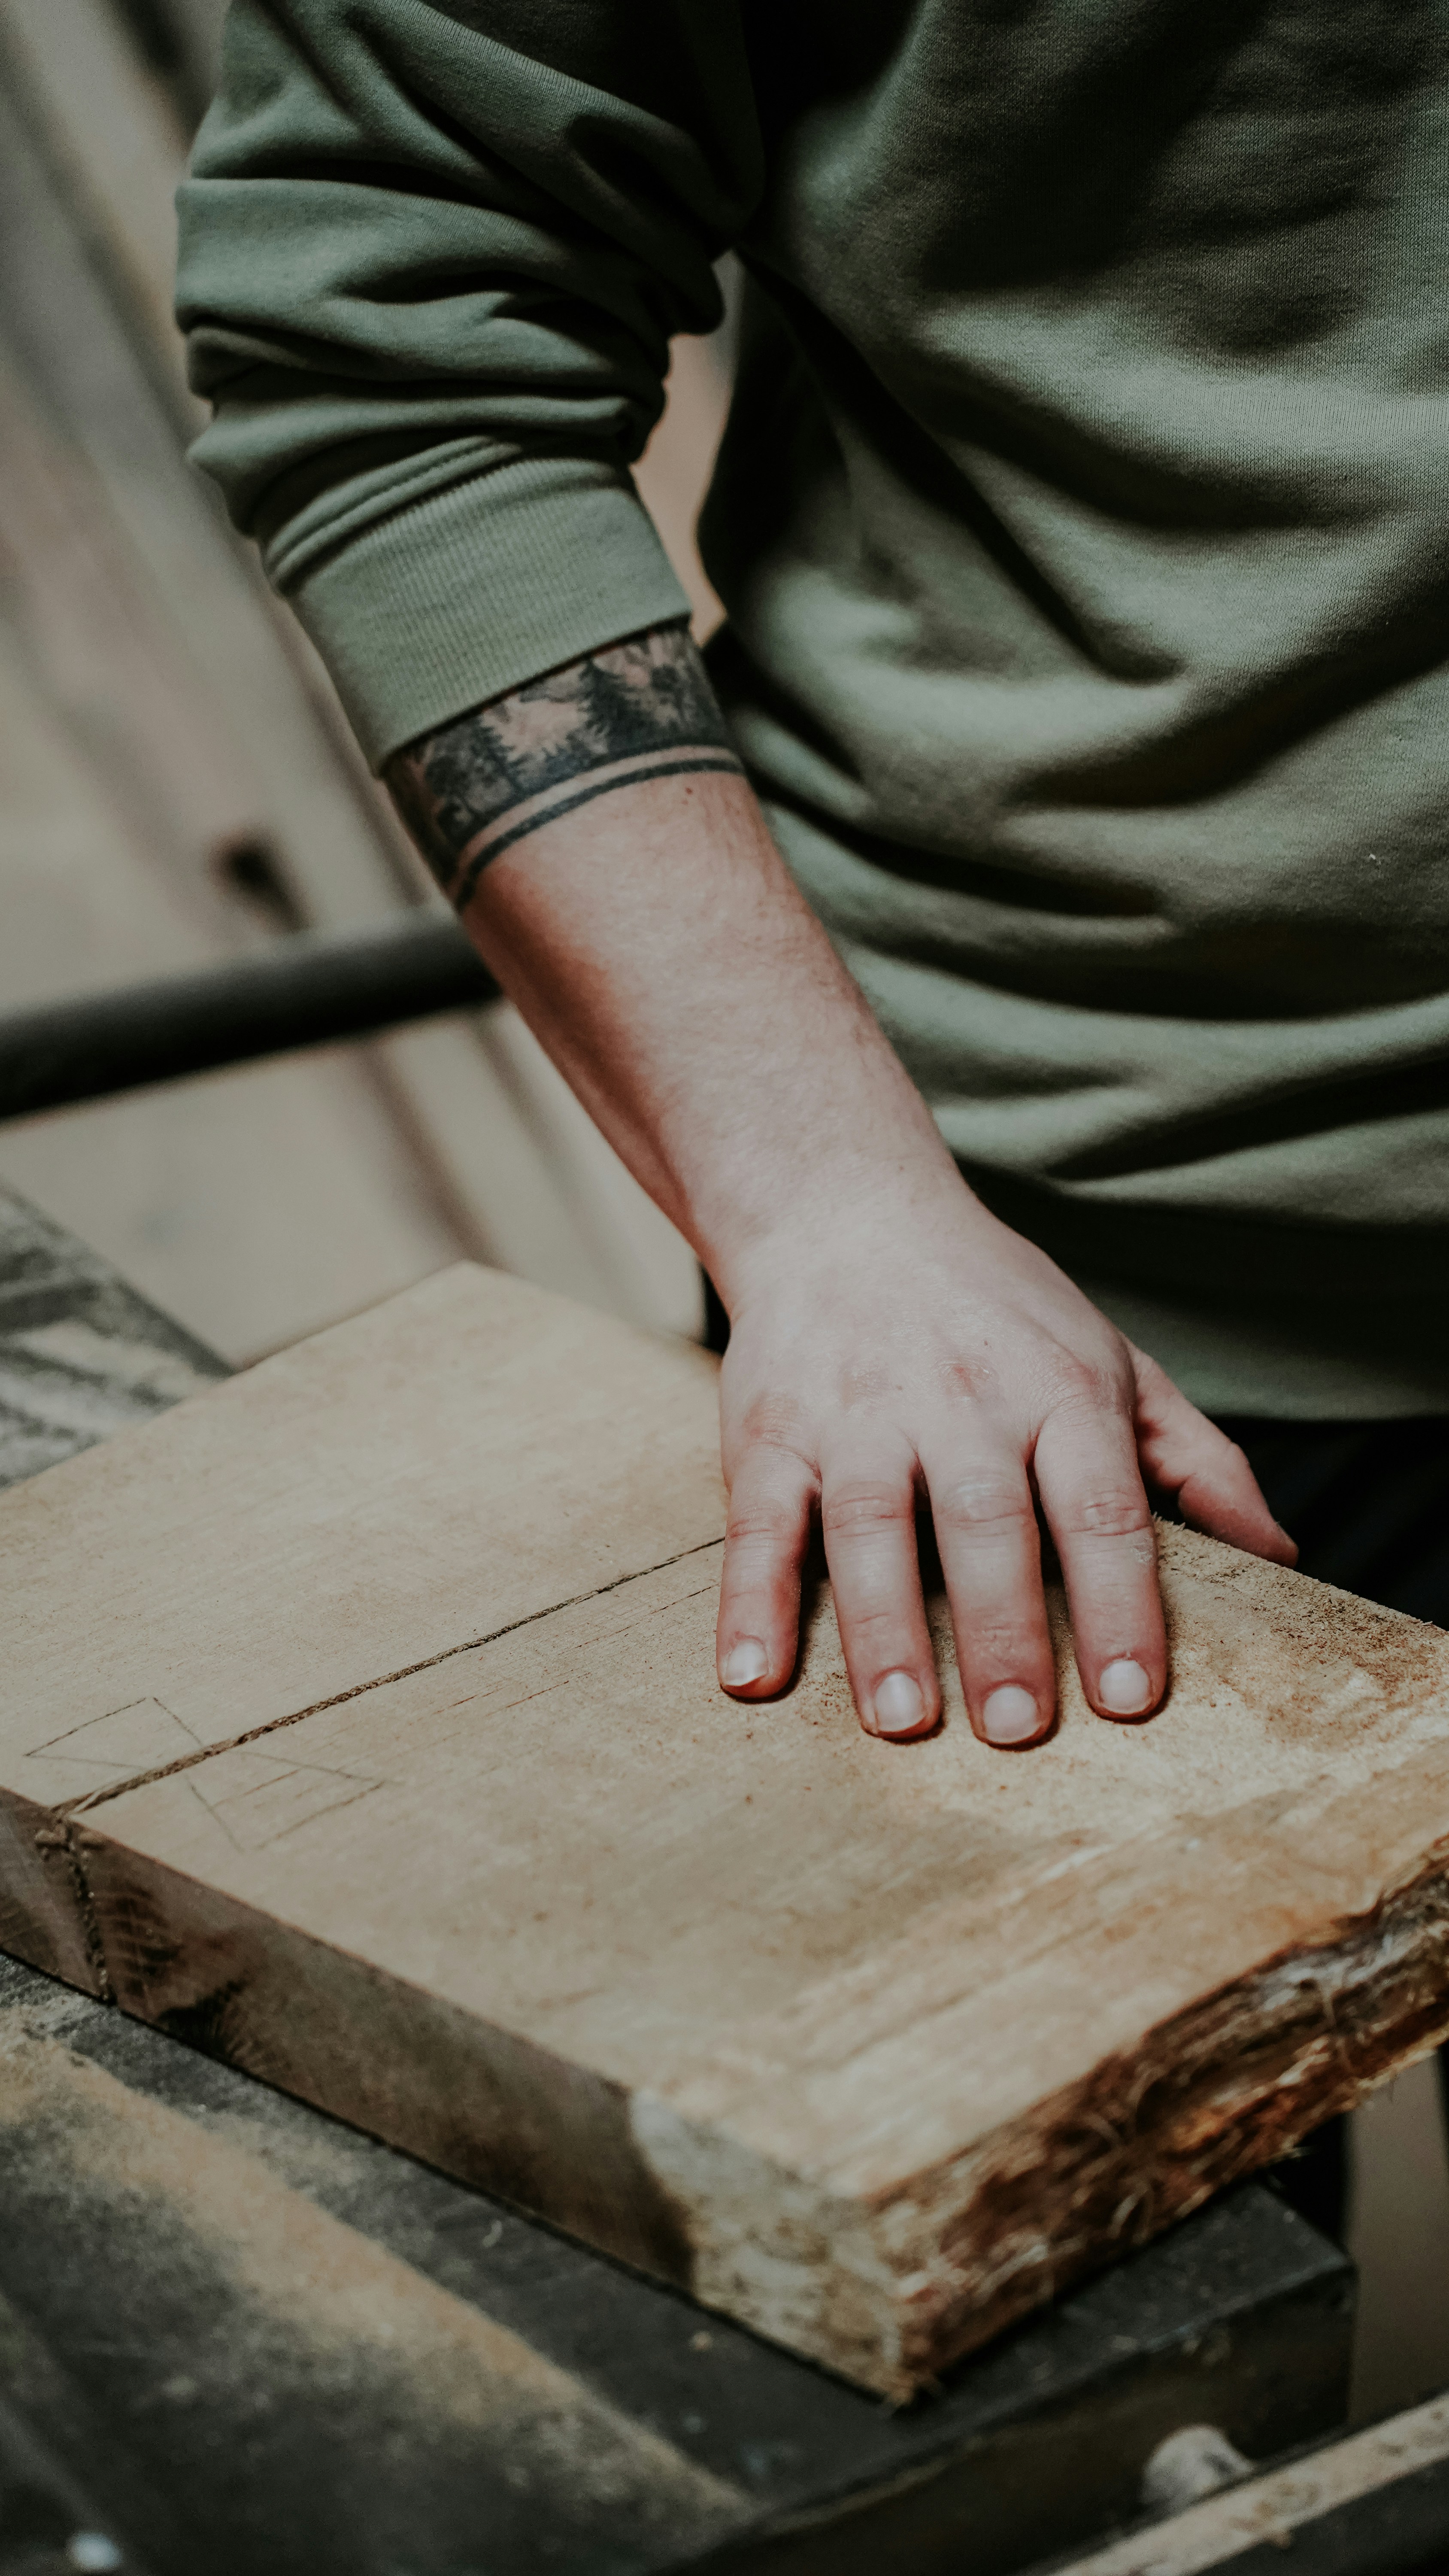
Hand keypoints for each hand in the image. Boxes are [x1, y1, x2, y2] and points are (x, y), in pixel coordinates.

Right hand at [714, 1181, 1295, 1744]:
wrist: (846, 1209)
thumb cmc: (995, 1307)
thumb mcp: (1114, 1361)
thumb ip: (1196, 1460)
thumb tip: (1281, 1560)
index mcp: (1056, 1386)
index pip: (1099, 1505)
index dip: (1118, 1603)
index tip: (1131, 1696)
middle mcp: (956, 1396)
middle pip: (985, 1520)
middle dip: (1001, 1630)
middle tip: (1017, 1729)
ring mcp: (855, 1413)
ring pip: (869, 1524)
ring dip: (881, 1627)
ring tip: (900, 1719)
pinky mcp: (770, 1430)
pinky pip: (758, 1523)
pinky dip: (749, 1602)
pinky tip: (751, 1675)